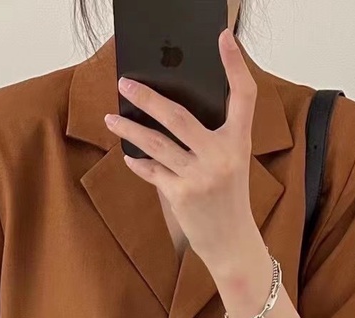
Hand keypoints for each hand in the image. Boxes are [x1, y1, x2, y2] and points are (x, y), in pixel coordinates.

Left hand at [104, 29, 261, 275]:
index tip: (224, 37)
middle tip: (125, 83)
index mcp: (239, 142)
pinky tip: (128, 155)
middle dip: (147, 98)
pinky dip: (138, 162)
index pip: (243, 95)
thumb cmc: (229, 198)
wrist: (231, 242)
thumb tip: (172, 114)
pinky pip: (152, 171)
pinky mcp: (181, 195)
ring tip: (110, 118)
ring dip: (129, 130)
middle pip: (178, 116)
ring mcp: (199, 176)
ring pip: (156, 144)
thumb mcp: (232, 163)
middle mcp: (221, 156)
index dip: (235, 65)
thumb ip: (211, 138)